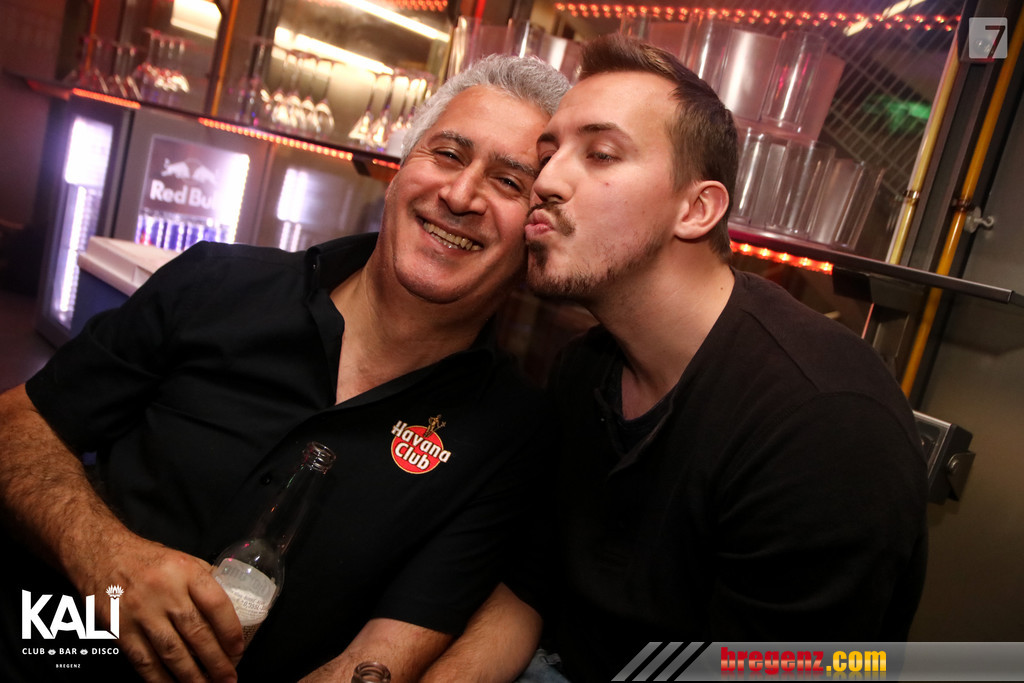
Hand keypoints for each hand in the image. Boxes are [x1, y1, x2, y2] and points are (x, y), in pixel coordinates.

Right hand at [73, 536, 244, 681]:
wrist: (101, 554)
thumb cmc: (148, 559)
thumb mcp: (183, 560)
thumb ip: (206, 582)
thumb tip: (232, 605)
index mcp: (186, 572)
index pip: (216, 604)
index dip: (230, 631)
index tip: (238, 650)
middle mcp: (165, 592)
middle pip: (196, 633)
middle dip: (216, 661)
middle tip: (228, 678)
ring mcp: (141, 612)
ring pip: (172, 652)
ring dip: (191, 676)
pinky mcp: (120, 629)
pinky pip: (144, 661)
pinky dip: (160, 679)